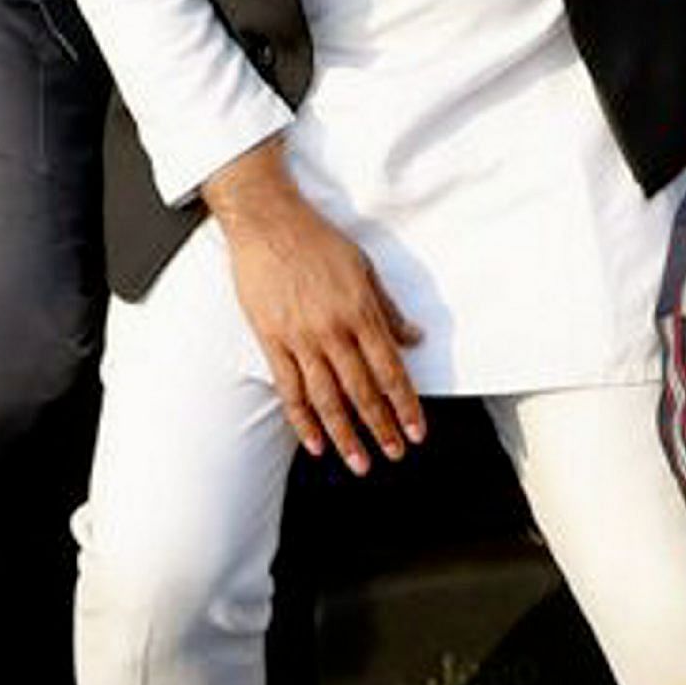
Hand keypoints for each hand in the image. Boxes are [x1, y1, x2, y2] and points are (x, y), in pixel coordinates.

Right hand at [207, 152, 421, 465]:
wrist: (268, 221)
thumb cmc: (317, 240)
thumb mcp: (365, 268)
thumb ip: (389, 309)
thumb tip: (414, 338)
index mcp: (361, 311)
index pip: (390, 370)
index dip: (406, 405)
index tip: (416, 431)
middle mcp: (333, 330)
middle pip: (363, 391)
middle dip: (381, 428)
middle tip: (394, 454)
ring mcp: (301, 338)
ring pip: (328, 399)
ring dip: (346, 435)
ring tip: (359, 462)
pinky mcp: (272, 340)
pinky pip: (290, 389)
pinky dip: (303, 420)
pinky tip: (315, 444)